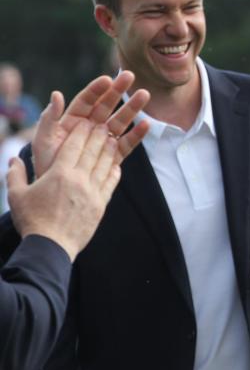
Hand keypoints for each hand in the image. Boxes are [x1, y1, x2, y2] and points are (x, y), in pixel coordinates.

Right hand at [8, 122, 123, 259]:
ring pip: (104, 166)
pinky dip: (114, 173)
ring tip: (112, 139)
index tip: (86, 123)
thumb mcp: (16, 195)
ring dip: (108, 151)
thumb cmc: (31, 220)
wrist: (50, 246)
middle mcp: (79, 180)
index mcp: (59, 174)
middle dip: (98, 136)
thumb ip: (15, 174)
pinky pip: (110, 185)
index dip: (81, 132)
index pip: (73, 146)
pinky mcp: (100, 206)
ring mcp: (92, 193)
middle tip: (103, 125)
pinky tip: (116, 166)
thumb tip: (13, 159)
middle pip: (92, 152)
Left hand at [33, 71, 149, 176]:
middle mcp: (90, 127)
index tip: (108, 79)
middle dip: (118, 91)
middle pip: (106, 106)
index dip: (96, 89)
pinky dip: (137, 135)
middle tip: (130, 75)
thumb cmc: (46, 164)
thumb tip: (56, 94)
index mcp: (72, 120)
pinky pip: (127, 143)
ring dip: (132, 108)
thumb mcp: (43, 140)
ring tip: (145, 95)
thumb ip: (49, 118)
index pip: (86, 100)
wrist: (58, 191)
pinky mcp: (113, 156)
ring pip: (120, 121)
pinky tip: (147, 125)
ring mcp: (103, 141)